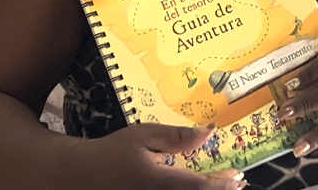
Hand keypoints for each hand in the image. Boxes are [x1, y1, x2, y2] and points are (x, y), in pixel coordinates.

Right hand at [82, 122, 244, 188]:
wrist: (79, 176)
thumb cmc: (111, 153)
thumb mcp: (143, 135)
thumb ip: (177, 137)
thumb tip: (208, 133)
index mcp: (158, 182)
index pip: (200, 187)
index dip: (223, 184)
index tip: (238, 175)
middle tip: (237, 182)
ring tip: (225, 187)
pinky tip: (197, 188)